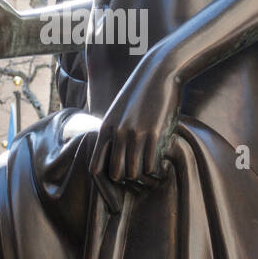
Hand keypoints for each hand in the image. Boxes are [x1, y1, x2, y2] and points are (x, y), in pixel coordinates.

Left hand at [89, 58, 180, 204]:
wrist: (159, 73)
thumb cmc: (140, 93)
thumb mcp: (119, 110)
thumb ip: (114, 131)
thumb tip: (115, 155)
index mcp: (105, 129)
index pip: (95, 168)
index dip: (103, 182)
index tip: (115, 185)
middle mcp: (117, 134)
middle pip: (116, 174)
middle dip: (127, 182)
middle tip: (139, 179)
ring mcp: (135, 135)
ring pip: (134, 173)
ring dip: (144, 178)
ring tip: (152, 173)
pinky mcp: (155, 134)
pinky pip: (151, 165)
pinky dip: (156, 171)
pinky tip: (162, 165)